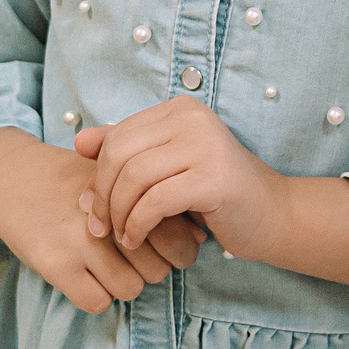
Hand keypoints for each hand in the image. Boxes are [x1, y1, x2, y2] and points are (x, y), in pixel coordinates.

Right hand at [0, 127, 202, 313]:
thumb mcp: (118, 181)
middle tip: (134, 257)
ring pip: (131, 288)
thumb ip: (159, 202)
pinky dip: (96, 294)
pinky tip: (87, 276)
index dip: (179, 248)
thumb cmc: (76, 181)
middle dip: (153, 267)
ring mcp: (81, 241)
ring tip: (109, 265)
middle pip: (159, 268)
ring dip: (124, 282)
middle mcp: (109, 217)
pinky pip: (97, 302)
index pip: (177, 235)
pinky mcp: (55, 264)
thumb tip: (202, 235)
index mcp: (129, 191)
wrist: (14, 177)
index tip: (167, 247)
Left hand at [76, 97, 286, 257]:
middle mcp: (194, 118)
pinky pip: (156, 201)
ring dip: (119, 214)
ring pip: (135, 177)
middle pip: (121, 153)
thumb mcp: (166, 167)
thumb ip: (126, 151)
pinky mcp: (215, 177)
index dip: (98, 175)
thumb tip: (78, 142)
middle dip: (103, 195)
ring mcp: (207, 144)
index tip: (92, 208)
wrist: (271, 214)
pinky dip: (138, 224)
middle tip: (100, 227)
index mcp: (180, 109)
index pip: (118, 136)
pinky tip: (137, 239)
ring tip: (121, 236)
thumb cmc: (213, 194)